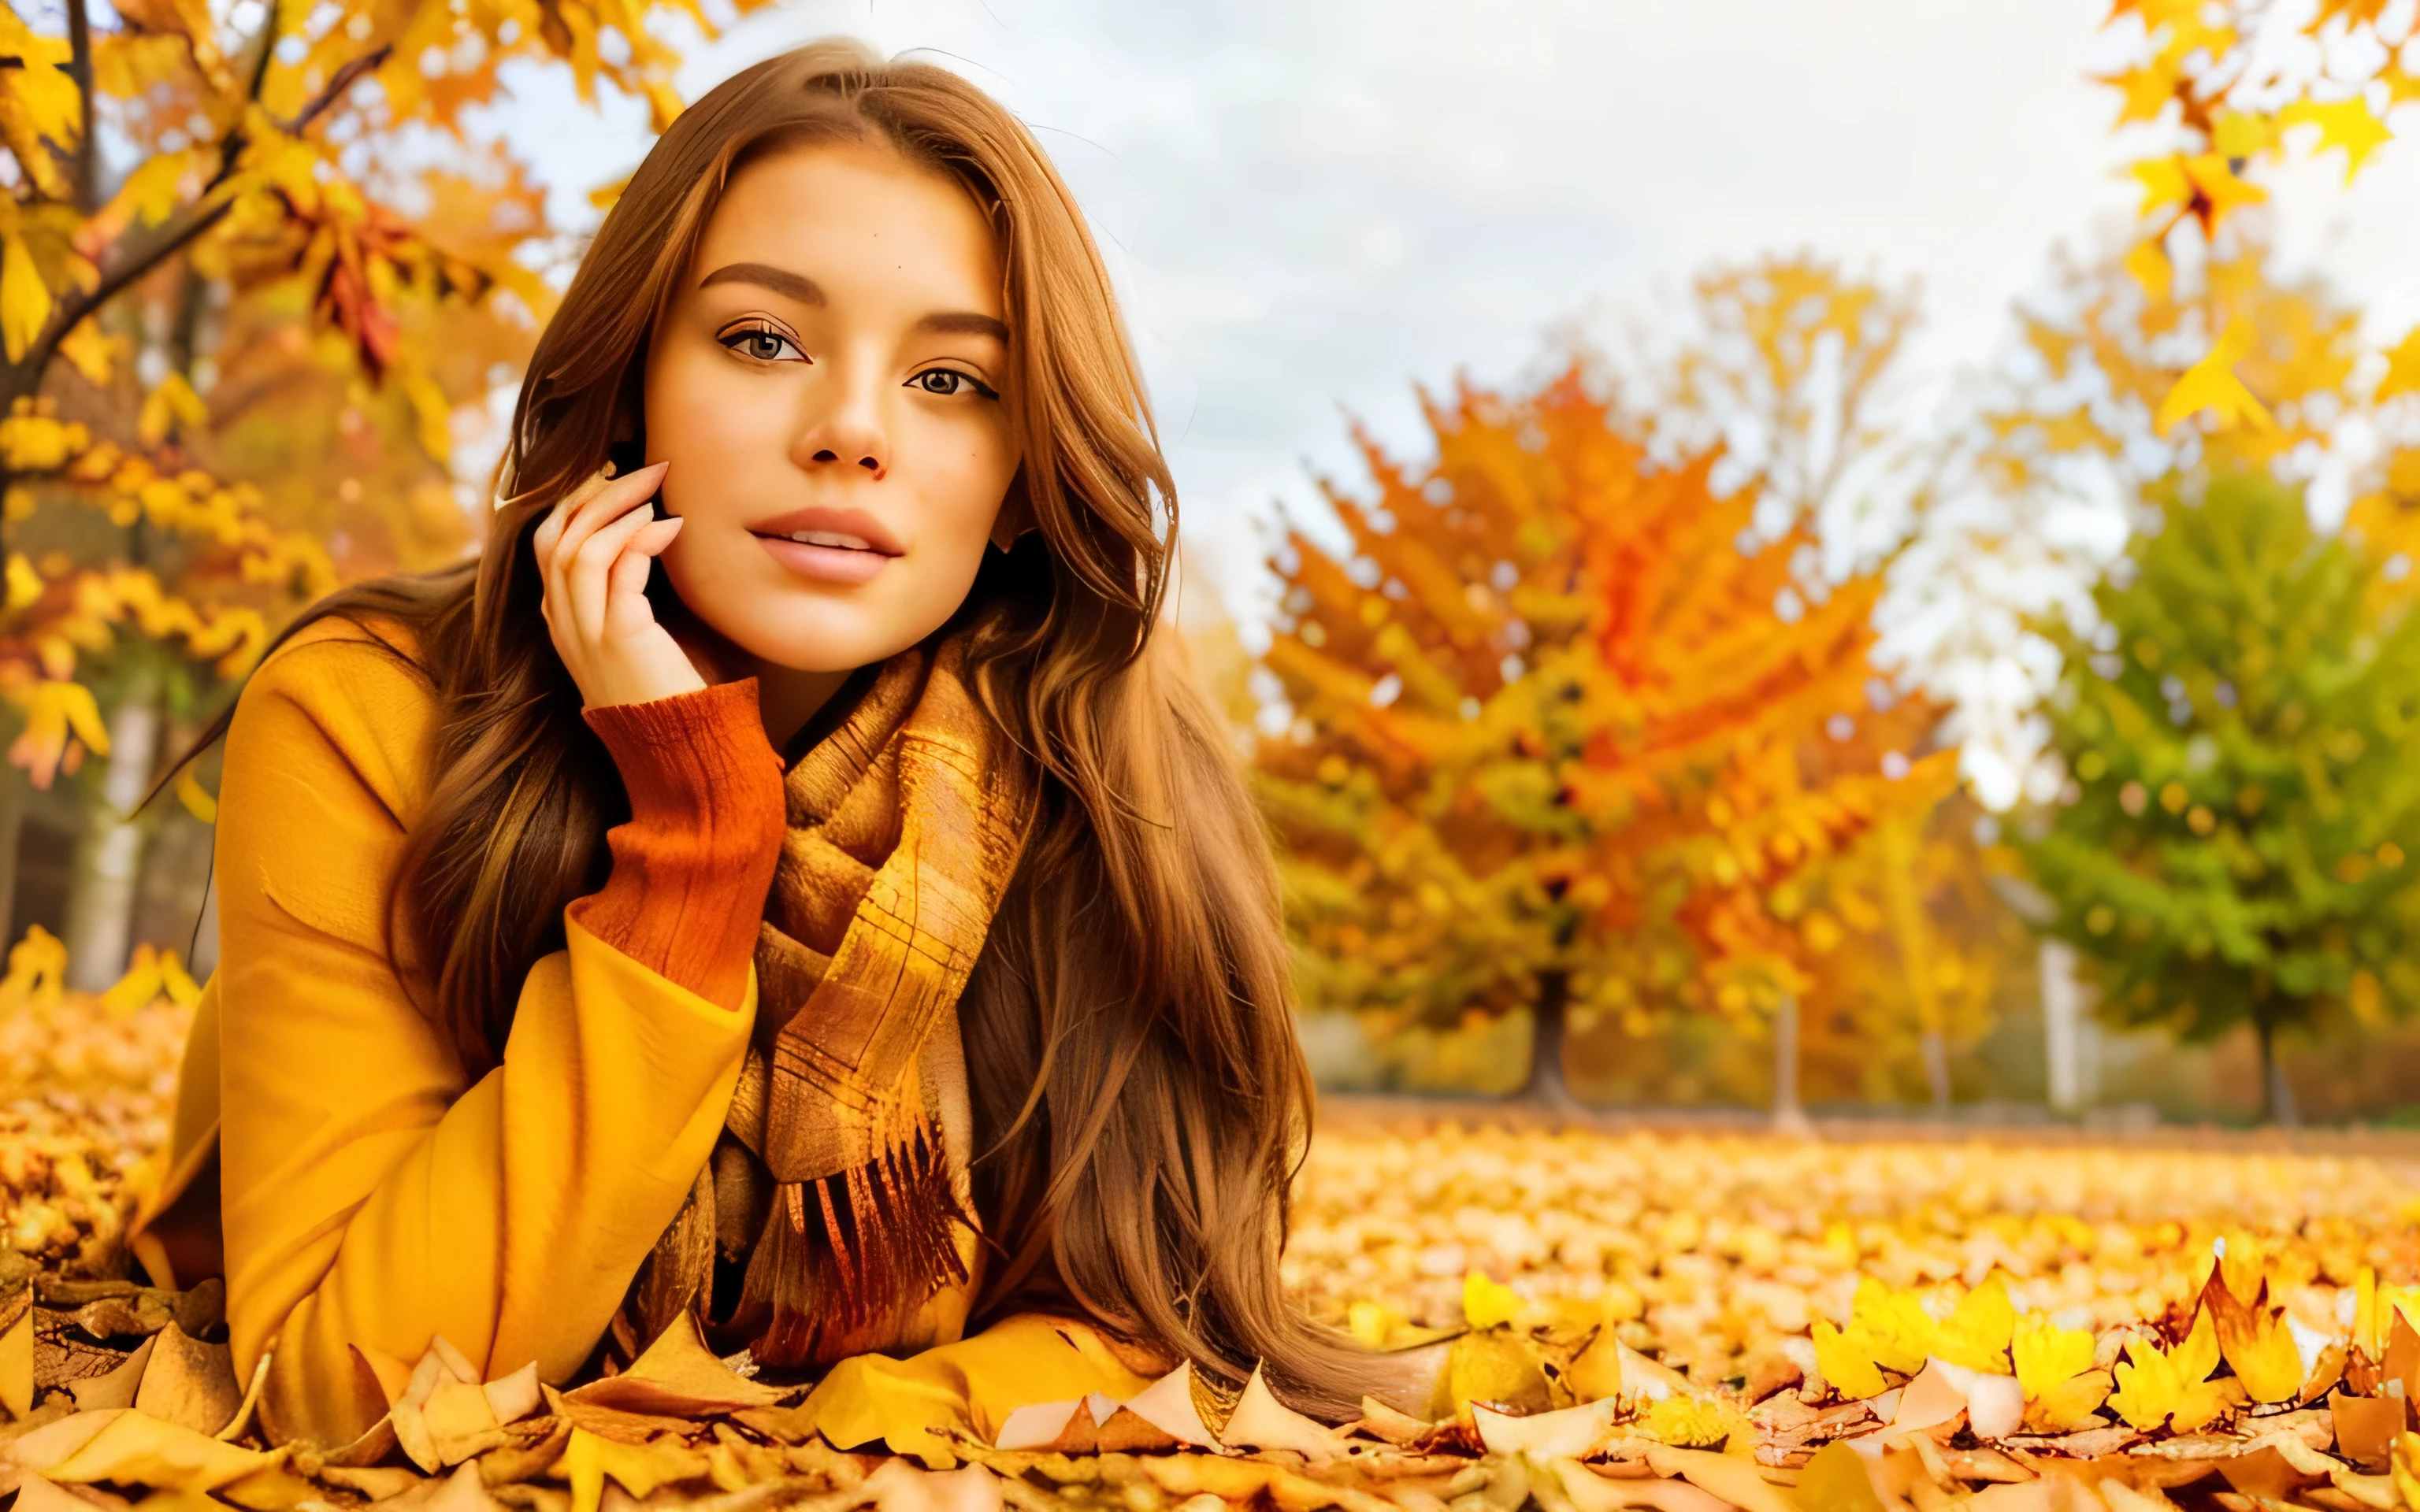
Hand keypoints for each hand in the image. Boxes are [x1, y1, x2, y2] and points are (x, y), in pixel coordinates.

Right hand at [530, 460, 707, 709]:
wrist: (677, 749)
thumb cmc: (668, 693)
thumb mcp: (637, 639)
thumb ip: (629, 597)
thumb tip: (655, 540)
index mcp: (563, 624)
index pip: (545, 548)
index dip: (573, 506)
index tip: (609, 477)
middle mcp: (566, 626)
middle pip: (555, 540)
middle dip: (592, 496)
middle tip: (638, 469)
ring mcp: (587, 633)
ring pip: (578, 549)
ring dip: (617, 509)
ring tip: (655, 488)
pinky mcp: (619, 638)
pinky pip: (617, 571)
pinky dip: (640, 539)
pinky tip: (669, 526)